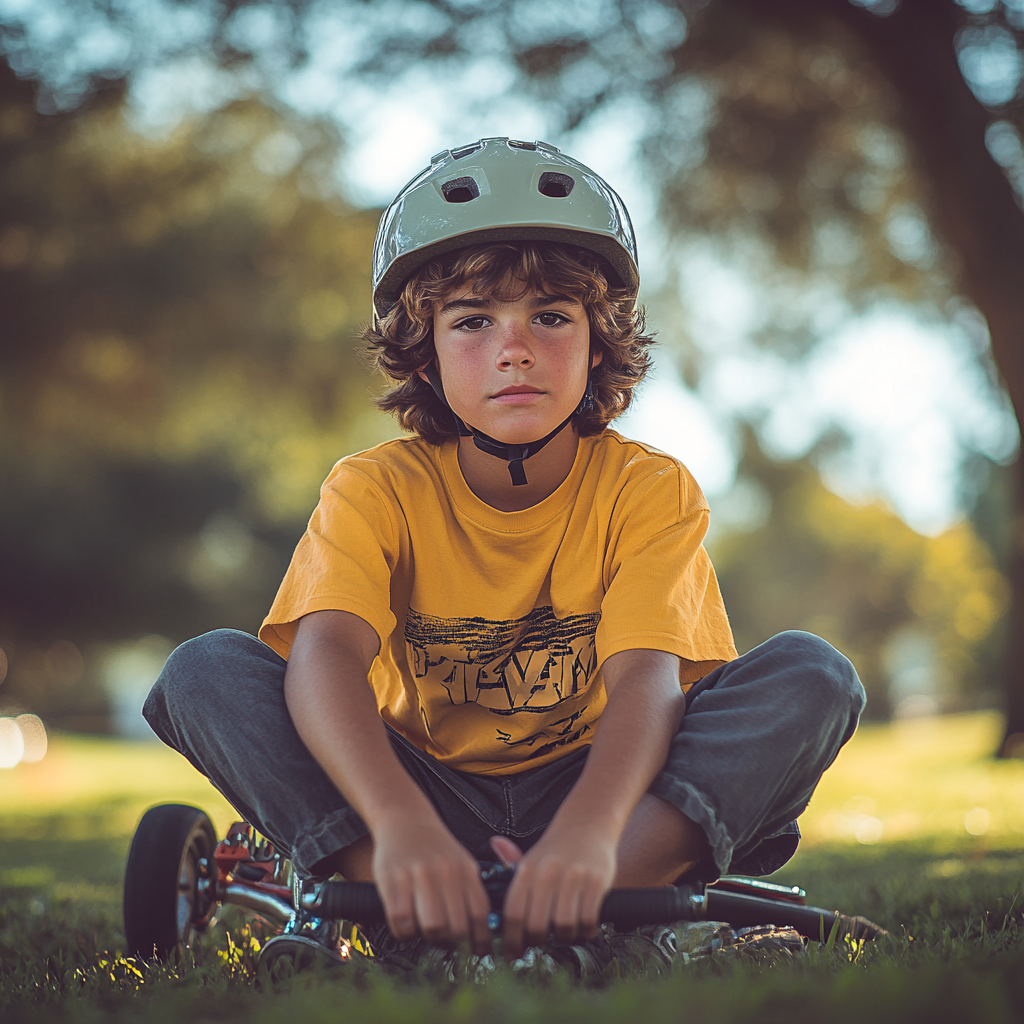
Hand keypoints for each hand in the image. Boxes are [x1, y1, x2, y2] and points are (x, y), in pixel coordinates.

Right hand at [372, 818, 491, 953]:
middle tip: (444, 940)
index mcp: (465, 869)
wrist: (404, 819)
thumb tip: (481, 933)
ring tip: (424, 932)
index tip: (478, 952)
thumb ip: (470, 892)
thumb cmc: (435, 848)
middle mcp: (444, 871)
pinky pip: (400, 921)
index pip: (480, 913)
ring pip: (430, 926)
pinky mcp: (391, 879)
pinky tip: (406, 925)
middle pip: (455, 927)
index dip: (481, 939)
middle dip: (451, 942)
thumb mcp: (461, 862)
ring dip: (427, 938)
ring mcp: (417, 874)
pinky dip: (404, 932)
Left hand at [494, 827, 616, 956]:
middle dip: (538, 942)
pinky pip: (588, 919)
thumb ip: (510, 884)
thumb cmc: (556, 849)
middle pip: (536, 925)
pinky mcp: (596, 880)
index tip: (512, 954)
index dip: (511, 940)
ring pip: (563, 925)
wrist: (587, 823)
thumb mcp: (531, 860)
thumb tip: (489, 911)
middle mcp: (548, 871)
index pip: (512, 913)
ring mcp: (573, 875)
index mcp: (527, 869)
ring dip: (564, 937)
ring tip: (565, 932)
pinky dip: (586, 930)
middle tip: (542, 942)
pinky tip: (584, 926)